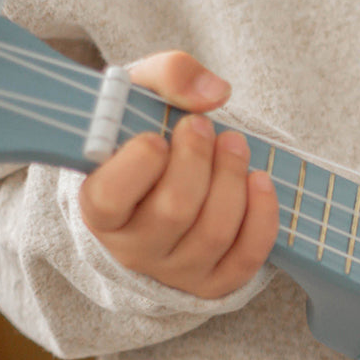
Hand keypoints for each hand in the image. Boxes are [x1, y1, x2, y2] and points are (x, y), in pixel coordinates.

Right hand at [78, 51, 278, 298]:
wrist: (161, 179)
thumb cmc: (143, 133)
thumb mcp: (141, 93)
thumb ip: (168, 75)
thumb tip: (213, 94)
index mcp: (97, 208)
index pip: (110, 197)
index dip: (140, 163)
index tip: (158, 135)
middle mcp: (131, 249)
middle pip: (174, 211)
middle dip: (199, 161)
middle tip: (205, 126)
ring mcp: (174, 271)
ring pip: (213, 232)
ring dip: (233, 179)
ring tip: (235, 144)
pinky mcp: (213, 283)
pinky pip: (246, 258)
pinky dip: (262, 217)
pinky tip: (260, 180)